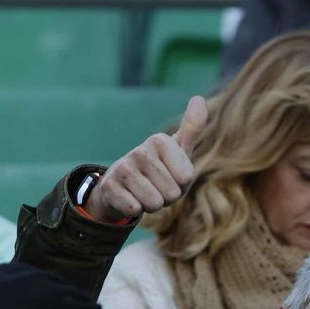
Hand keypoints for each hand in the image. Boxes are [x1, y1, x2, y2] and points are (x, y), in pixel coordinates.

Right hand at [88, 95, 207, 220]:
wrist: (121, 184)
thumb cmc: (159, 168)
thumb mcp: (178, 149)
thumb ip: (192, 127)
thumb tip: (199, 98)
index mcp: (160, 140)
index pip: (186, 179)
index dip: (181, 185)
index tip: (170, 176)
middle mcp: (140, 150)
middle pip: (171, 194)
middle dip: (166, 197)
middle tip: (155, 186)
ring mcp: (123, 168)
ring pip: (154, 204)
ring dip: (151, 205)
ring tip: (143, 192)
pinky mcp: (110, 186)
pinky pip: (135, 210)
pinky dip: (135, 209)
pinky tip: (129, 198)